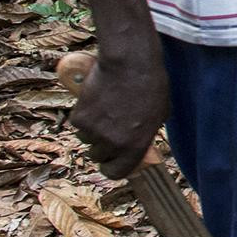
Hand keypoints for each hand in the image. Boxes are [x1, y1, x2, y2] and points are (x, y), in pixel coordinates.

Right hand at [68, 51, 168, 179]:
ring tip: (105, 109)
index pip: (117, 173)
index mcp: (136, 146)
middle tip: (107, 129)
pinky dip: (83, 114)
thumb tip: (140, 143)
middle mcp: (113, 143)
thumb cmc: (150, 84)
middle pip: (97, 156)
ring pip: (85, 139)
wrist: (129, 63)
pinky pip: (78, 124)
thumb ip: (146, 133)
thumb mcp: (159, 115)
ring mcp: (95, 131)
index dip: (111, 168)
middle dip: (101, 146)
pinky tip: (95, 100)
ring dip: (92, 129)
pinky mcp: (79, 117)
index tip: (109, 162)